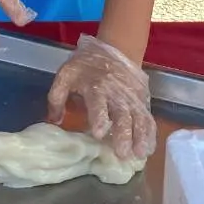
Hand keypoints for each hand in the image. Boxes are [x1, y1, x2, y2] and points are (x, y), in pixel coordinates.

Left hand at [47, 34, 155, 161]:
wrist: (114, 49)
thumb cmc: (86, 67)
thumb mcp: (66, 75)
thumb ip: (57, 97)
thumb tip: (54, 120)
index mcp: (95, 87)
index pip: (98, 103)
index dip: (99, 118)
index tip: (98, 133)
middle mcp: (116, 94)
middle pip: (122, 114)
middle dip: (123, 134)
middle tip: (122, 153)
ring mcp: (131, 98)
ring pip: (138, 118)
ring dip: (140, 136)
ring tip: (140, 154)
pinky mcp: (142, 101)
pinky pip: (147, 118)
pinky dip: (150, 133)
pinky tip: (149, 148)